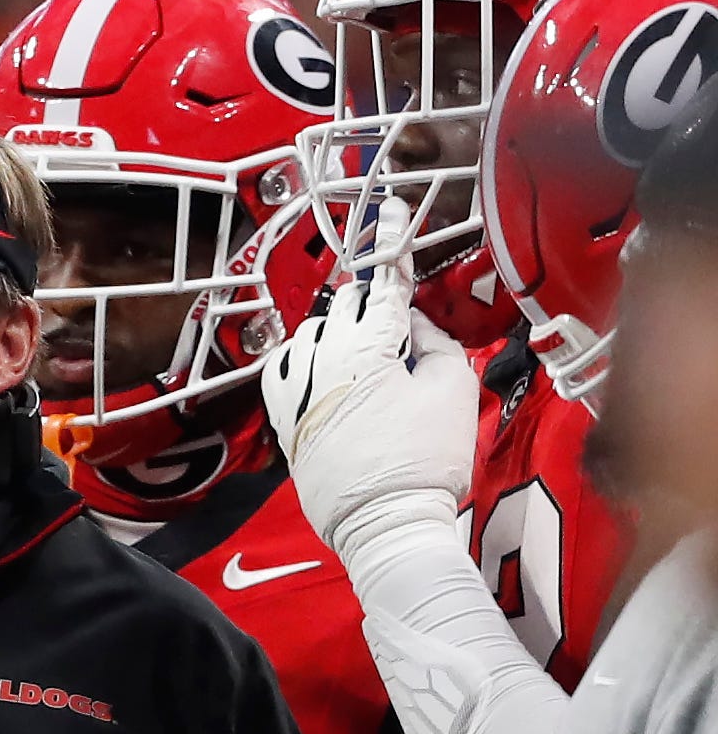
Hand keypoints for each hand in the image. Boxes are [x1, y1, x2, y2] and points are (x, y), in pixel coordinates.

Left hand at [260, 197, 477, 559]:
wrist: (384, 523)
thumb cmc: (425, 460)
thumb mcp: (452, 390)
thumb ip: (435, 343)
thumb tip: (412, 320)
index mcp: (366, 347)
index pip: (382, 281)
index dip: (392, 242)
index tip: (390, 210)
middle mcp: (320, 359)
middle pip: (345, 304)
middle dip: (371, 298)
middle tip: (395, 308)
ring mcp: (295, 387)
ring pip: (313, 331)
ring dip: (340, 329)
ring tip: (370, 352)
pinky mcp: (282, 416)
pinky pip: (285, 366)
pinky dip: (306, 356)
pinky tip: (324, 364)